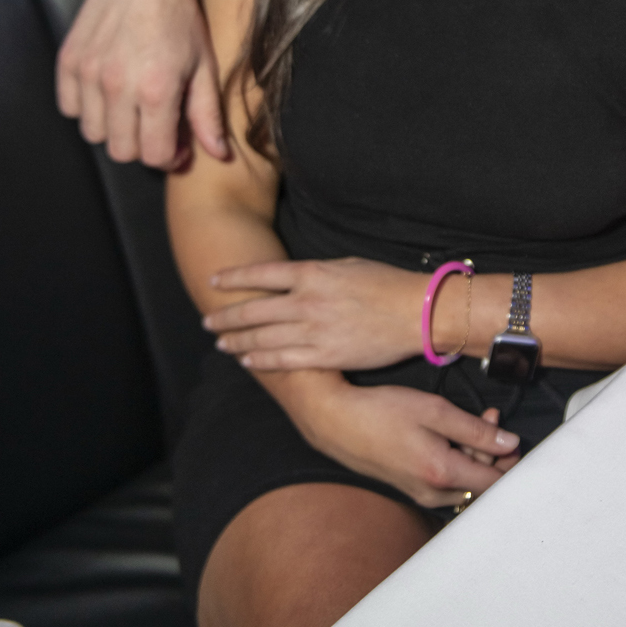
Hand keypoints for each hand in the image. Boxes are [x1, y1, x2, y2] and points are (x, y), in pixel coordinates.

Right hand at [57, 0, 227, 168]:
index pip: (153, 155)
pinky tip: (107, 92)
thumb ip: (208, 115)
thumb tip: (219, 154)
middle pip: (121, 150)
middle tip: (156, 125)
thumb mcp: (205, 67)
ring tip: (132, 106)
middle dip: (143, 144)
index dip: (169, 156)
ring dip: (114, 128)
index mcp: (156, 90)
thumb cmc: (182, 19)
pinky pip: (70, 107)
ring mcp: (88, 72)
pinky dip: (87, 107)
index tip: (177, 145)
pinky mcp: (69, 59)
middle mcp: (117, 84)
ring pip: (93, 133)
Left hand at [205, 256, 425, 370]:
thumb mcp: (347, 265)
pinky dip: (261, 360)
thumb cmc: (386, 283)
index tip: (215, 282)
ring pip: (262, 337)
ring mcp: (314, 331)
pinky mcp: (325, 356)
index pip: (261, 275)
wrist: (417, 312)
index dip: (234, 278)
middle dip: (226, 317)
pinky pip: (283, 360)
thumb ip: (316, 273)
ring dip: (237, 341)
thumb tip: (294, 279)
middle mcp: (306, 302)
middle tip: (208, 322)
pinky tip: (248, 361)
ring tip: (222, 344)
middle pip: (253, 310)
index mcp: (312, 274)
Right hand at [300, 377, 519, 509]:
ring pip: (464, 484)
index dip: (510, 462)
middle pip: (480, 485)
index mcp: (442, 474)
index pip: (494, 483)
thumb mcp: (435, 411)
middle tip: (490, 416)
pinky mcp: (409, 488)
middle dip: (493, 451)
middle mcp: (432, 493)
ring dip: (476, 456)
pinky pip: (446, 482)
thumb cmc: (384, 411)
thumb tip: (511, 445)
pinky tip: (451, 435)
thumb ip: (476, 431)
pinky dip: (457, 461)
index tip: (512, 435)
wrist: (335, 421)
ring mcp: (418, 494)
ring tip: (474, 422)